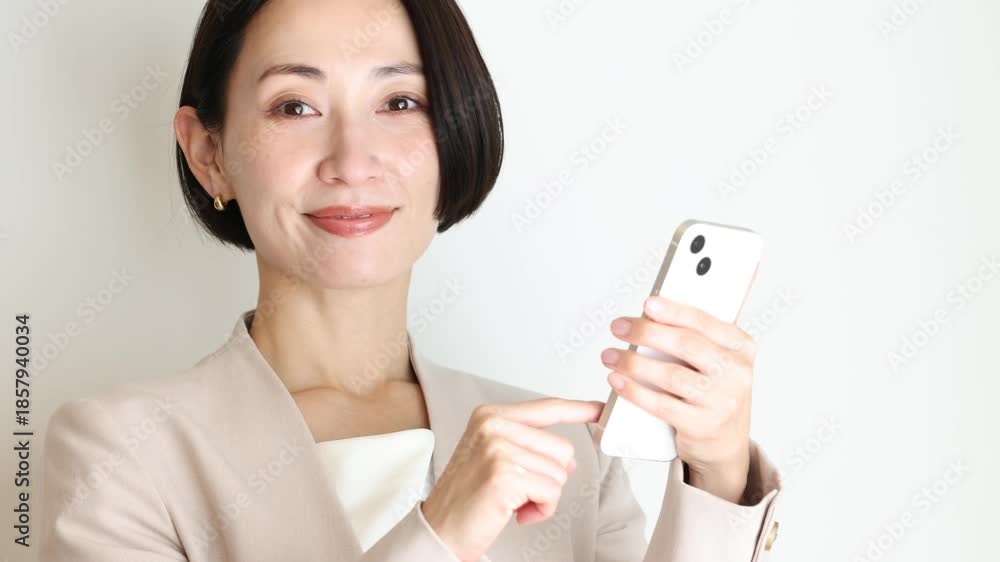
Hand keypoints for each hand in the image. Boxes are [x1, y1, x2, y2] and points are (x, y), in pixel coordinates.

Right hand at [420, 398, 603, 560]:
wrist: (440, 529)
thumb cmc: (467, 497)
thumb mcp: (493, 457)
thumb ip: (528, 445)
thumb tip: (569, 455)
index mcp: (490, 416)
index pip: (546, 408)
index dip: (578, 410)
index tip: (600, 409)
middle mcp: (493, 426)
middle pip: (561, 448)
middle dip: (549, 477)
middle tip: (518, 491)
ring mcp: (498, 449)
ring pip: (559, 472)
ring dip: (543, 496)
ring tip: (513, 502)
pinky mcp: (505, 476)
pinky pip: (551, 492)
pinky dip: (541, 509)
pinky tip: (516, 512)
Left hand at [600, 295, 753, 503]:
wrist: (725, 444)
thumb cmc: (712, 393)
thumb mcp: (715, 361)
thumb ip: (693, 338)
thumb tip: (650, 316)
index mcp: (741, 348)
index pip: (705, 322)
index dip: (674, 311)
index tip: (648, 304)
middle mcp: (736, 373)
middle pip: (686, 345)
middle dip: (646, 333)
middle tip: (619, 327)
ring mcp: (721, 401)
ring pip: (670, 375)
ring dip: (633, 363)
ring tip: (610, 356)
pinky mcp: (702, 425)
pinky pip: (661, 404)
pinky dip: (634, 391)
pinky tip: (617, 381)